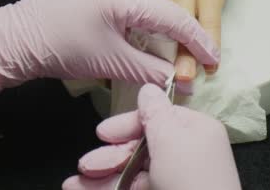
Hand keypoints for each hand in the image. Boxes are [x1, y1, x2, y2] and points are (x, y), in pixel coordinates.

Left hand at [0, 0, 219, 93]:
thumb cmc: (64, 51)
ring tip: (143, 30)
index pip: (173, 17)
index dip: (196, 40)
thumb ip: (153, 70)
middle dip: (170, 26)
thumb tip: (181, 80)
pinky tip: (122, 10)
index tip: (213, 57)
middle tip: (176, 50)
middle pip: (159, 0)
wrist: (16, 37)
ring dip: (149, 7)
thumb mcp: (114, 64)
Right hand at [62, 84, 240, 189]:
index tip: (102, 134)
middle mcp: (186, 152)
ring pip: (132, 170)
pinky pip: (133, 187)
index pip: (158, 117)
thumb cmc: (190, 178)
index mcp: (195, 129)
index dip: (127, 124)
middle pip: (140, 146)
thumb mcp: (171, 139)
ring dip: (102, 176)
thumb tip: (148, 89)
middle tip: (86, 165)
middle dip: (110, 155)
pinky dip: (111, 187)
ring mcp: (174, 178)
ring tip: (73, 185)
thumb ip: (154, 113)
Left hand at [139, 0, 252, 80]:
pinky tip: (211, 64)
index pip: (130, 24)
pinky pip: (208, 24)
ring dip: (183, 59)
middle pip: (153, 30)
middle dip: (157, 61)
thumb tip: (132, 42)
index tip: (141, 74)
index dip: (137, 52)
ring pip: (179, 31)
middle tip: (160, 86)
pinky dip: (209, 46)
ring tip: (185, 82)